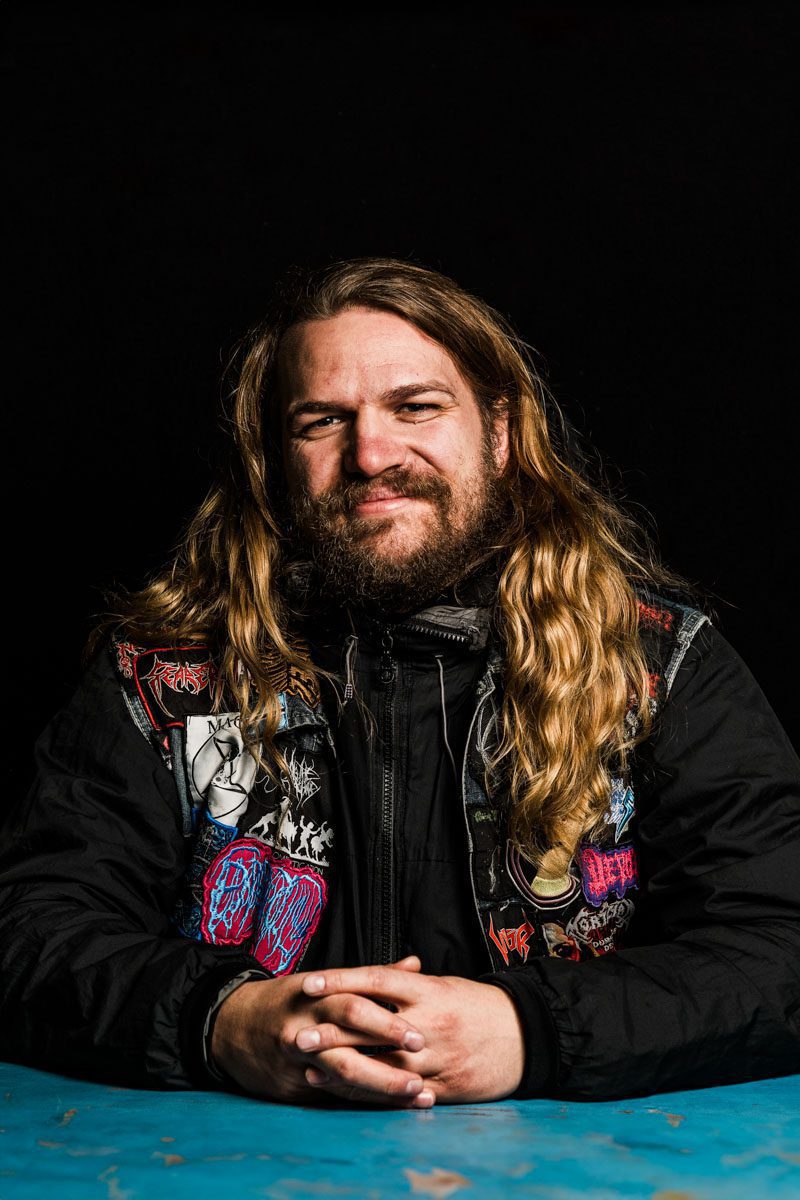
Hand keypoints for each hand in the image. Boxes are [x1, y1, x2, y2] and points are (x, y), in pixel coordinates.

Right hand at [211, 956, 433, 1106]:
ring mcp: (297, 1056)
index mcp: (318, 994)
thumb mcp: (325, 981)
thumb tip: (415, 964)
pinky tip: (390, 1109)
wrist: (231, 1026)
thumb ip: (373, 977)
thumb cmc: (291, 1000)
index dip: (388, 1020)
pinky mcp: (290, 1085)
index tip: (421, 1035)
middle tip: (421, 1060)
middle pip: (349, 1035)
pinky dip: (362, 1101)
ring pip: (341, 1071)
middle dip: (386, 1049)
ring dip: (382, 1083)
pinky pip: (331, 1094)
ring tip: (416, 1092)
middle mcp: (307, 1022)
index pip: (356, 1003)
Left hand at [299, 965, 525, 1103]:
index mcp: (429, 991)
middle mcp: (429, 1023)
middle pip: (372, 1026)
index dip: (342, 980)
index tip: (310, 983)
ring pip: (381, 1064)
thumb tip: (367, 977)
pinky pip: (400, 1092)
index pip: (377, 979)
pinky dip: (370, 1093)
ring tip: (308, 1066)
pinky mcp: (442, 1087)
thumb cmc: (478, 1006)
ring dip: (342, 1068)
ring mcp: (435, 1058)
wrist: (527, 1036)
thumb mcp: (443, 985)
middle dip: (332, 1031)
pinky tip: (344, 1092)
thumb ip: (406, 983)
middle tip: (297, 1033)